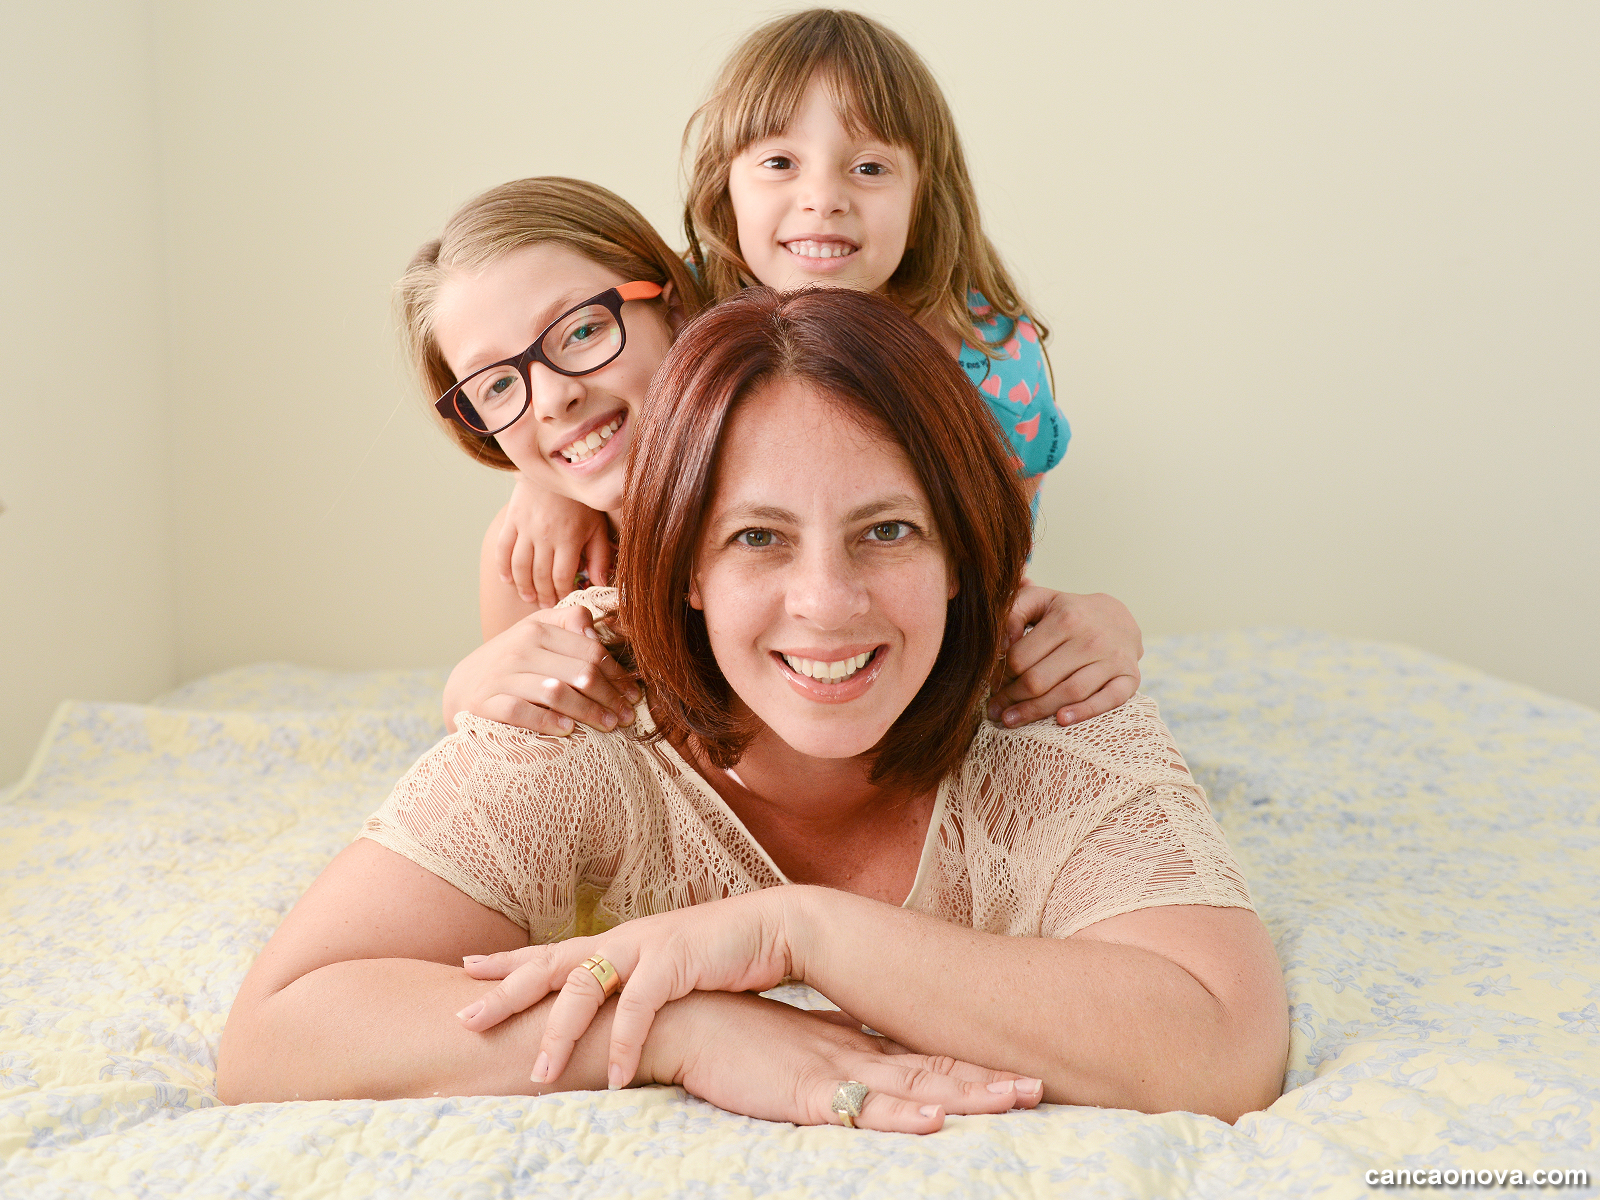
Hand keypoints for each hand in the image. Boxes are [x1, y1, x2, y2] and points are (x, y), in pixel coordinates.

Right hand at [443, 603, 638, 734]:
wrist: (464, 686)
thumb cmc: (514, 662)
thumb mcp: (537, 632)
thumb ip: (570, 622)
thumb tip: (597, 633)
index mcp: (538, 629)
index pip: (591, 650)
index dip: (617, 674)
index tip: (633, 694)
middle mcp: (520, 649)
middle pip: (580, 672)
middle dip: (610, 697)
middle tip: (627, 716)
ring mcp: (501, 676)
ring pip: (556, 691)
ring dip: (588, 711)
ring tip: (608, 726)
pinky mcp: (485, 703)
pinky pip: (521, 712)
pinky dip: (547, 721)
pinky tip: (568, 730)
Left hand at [458, 890, 792, 1088]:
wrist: (775, 928)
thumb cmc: (722, 956)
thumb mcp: (667, 972)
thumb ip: (634, 989)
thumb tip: (607, 1019)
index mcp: (617, 942)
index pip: (550, 952)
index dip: (508, 962)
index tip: (465, 971)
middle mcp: (622, 940)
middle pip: (549, 965)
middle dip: (505, 992)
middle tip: (465, 1019)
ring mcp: (646, 947)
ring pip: (584, 987)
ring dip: (560, 1033)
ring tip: (539, 1074)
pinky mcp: (675, 962)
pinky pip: (638, 1007)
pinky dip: (623, 1044)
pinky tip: (612, 1077)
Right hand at [496, 477, 612, 608]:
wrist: (557, 467)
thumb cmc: (580, 501)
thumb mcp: (597, 526)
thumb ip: (599, 556)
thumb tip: (600, 583)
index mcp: (569, 538)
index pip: (562, 577)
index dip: (562, 593)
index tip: (564, 601)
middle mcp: (546, 535)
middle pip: (540, 575)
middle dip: (543, 595)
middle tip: (546, 605)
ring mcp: (526, 527)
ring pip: (519, 566)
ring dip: (522, 586)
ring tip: (528, 596)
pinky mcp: (512, 519)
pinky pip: (502, 548)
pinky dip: (503, 567)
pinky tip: (507, 579)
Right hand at [642, 991, 1042, 1132]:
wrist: (679, 1018)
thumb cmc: (730, 1038)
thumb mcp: (793, 1051)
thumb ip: (830, 1059)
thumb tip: (860, 1069)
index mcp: (852, 1046)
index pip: (922, 1058)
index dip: (969, 1068)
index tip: (1016, 1074)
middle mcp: (852, 1054)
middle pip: (932, 1071)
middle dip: (986, 1082)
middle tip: (1039, 1087)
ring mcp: (831, 1071)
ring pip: (911, 1088)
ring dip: (964, 1095)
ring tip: (1013, 1098)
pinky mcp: (801, 1091)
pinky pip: (858, 1108)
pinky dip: (900, 1114)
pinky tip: (934, 1117)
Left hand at [987, 586, 1142, 726]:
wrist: (1117, 617)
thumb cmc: (1068, 613)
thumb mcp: (1040, 600)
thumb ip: (1013, 612)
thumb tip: (1000, 643)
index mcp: (1065, 618)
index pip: (1021, 657)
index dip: (1001, 675)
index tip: (992, 685)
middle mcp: (1091, 638)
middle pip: (1041, 679)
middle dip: (1011, 698)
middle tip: (995, 709)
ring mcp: (1112, 659)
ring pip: (1069, 693)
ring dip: (1036, 711)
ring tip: (1012, 720)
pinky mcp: (1129, 678)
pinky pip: (1108, 700)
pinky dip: (1084, 712)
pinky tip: (1060, 720)